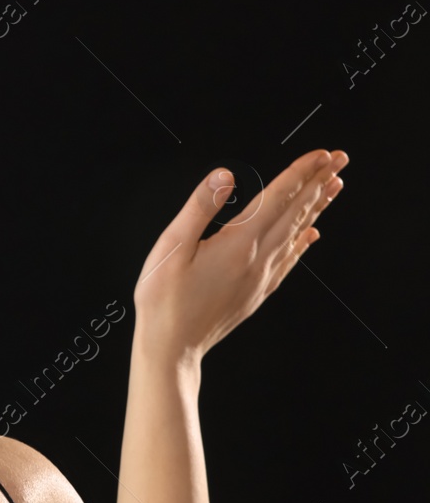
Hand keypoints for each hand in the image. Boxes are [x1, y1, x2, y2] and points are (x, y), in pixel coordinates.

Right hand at [133, 148, 347, 363]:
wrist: (171, 348)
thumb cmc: (163, 300)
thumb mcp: (170, 248)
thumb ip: (199, 209)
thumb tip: (225, 175)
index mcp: (238, 244)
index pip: (277, 199)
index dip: (300, 173)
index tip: (322, 154)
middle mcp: (257, 259)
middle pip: (295, 213)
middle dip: (318, 183)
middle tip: (339, 160)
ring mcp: (261, 278)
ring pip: (297, 234)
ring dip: (316, 207)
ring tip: (333, 187)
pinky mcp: (257, 293)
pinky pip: (289, 261)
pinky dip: (304, 243)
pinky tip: (312, 235)